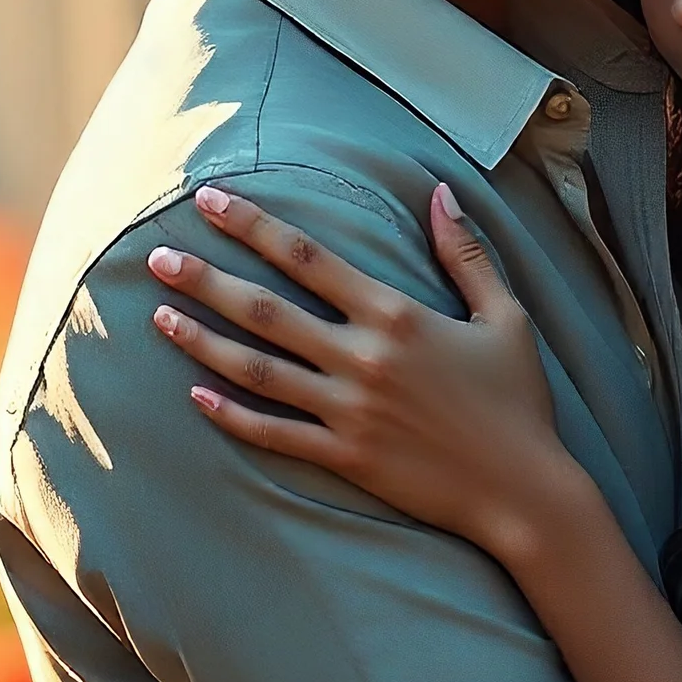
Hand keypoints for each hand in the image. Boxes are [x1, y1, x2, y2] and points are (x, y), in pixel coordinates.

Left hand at [149, 182, 577, 553]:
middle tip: (156, 255)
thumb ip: (467, 255)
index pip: (307, 257)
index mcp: (397, 314)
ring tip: (159, 316)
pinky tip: (195, 396)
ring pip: (258, 370)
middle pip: (266, 309)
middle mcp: (364, 359)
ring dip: (202, 341)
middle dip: (206, 278)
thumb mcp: (506, 318)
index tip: (208, 200)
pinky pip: (275, 434)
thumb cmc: (519, 401)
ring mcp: (350, 411)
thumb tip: (440, 192)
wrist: (525, 490)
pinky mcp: (347, 457)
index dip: (252, 225)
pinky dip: (232, 416)